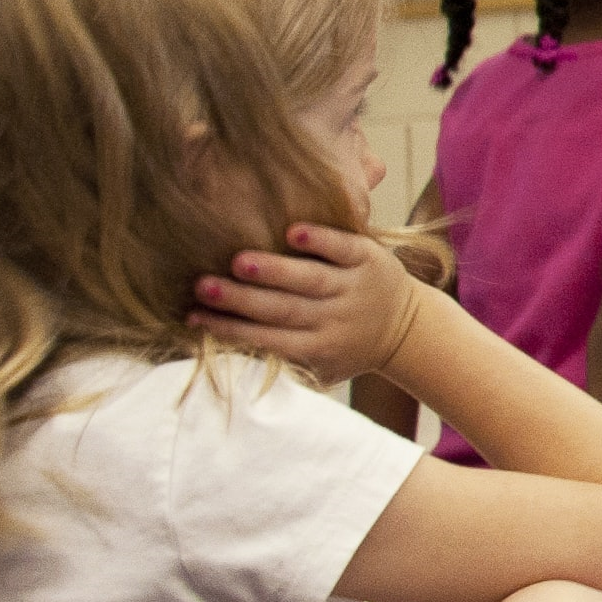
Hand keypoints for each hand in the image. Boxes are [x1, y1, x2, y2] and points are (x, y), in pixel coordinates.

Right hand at [194, 223, 431, 386]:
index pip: (268, 340)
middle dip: (240, 300)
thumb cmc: (346, 349)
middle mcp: (334, 318)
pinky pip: (344, 249)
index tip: (193, 317)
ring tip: (239, 262)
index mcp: (316, 347)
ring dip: (275, 271)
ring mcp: (353, 287)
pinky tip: (293, 232)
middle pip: (283, 310)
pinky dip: (321, 241)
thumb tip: (223, 363)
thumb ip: (281, 366)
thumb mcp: (319, 369)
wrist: (408, 328)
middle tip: (202, 287)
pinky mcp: (370, 260)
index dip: (231, 331)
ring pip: (311, 279)